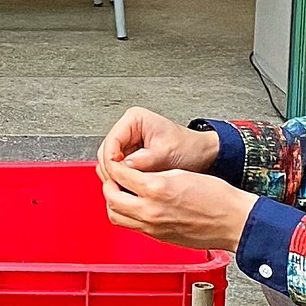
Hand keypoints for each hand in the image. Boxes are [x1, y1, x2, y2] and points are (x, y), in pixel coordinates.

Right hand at [100, 107, 221, 174]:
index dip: (112, 160)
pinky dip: (122, 178)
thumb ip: (146, 159)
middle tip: (121, 184)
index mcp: (134, 119)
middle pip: (106, 151)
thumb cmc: (188, 148)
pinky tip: (131, 185)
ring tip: (128, 186)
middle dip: (112, 169)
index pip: (111, 140)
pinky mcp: (129, 155)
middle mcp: (128, 129)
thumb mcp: (167, 153)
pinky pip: (118, 168)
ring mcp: (127, 142)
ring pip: (109, 161)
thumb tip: (126, 167)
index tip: (117, 173)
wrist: (199, 154)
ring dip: (116, 175)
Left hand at [100, 159, 260, 251]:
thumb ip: (155, 174)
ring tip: (121, 192)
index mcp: (157, 189)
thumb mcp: (182, 173)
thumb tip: (137, 174)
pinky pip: (131, 226)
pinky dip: (126, 215)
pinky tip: (134, 206)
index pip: (120, 175)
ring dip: (114, 203)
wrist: (234, 221)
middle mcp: (151, 210)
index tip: (114, 162)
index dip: (113, 166)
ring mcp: (153, 226)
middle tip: (112, 177)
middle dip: (108, 185)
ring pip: (116, 216)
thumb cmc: (217, 198)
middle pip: (111, 198)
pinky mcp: (157, 236)